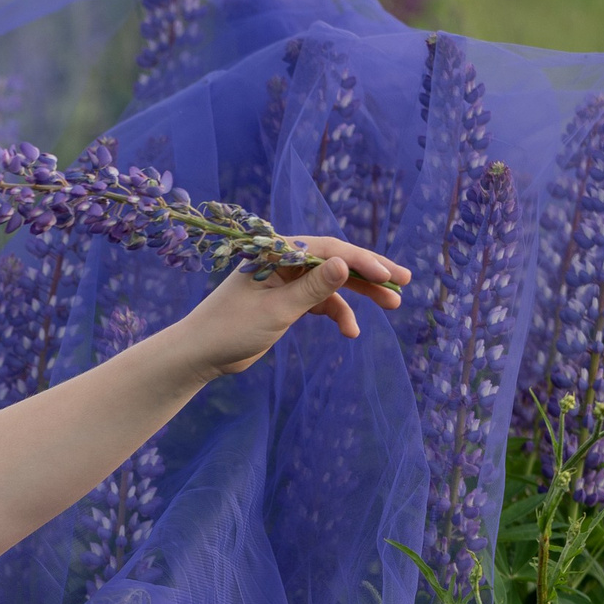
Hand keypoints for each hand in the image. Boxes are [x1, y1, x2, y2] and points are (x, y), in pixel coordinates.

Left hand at [180, 235, 408, 377]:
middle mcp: (284, 261)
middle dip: (370, 273)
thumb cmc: (230, 329)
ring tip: (392, 306)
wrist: (199, 354)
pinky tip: (351, 331)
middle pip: (335, 261)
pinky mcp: (287, 302)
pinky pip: (320, 302)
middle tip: (403, 282)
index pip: (327, 248)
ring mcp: (286, 281)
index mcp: (276, 252)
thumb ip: (312, 288)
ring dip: (360, 295)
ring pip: (332, 282)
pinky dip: (337, 313)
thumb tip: (343, 263)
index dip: (360, 260)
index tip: (387, 275)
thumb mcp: (276, 310)